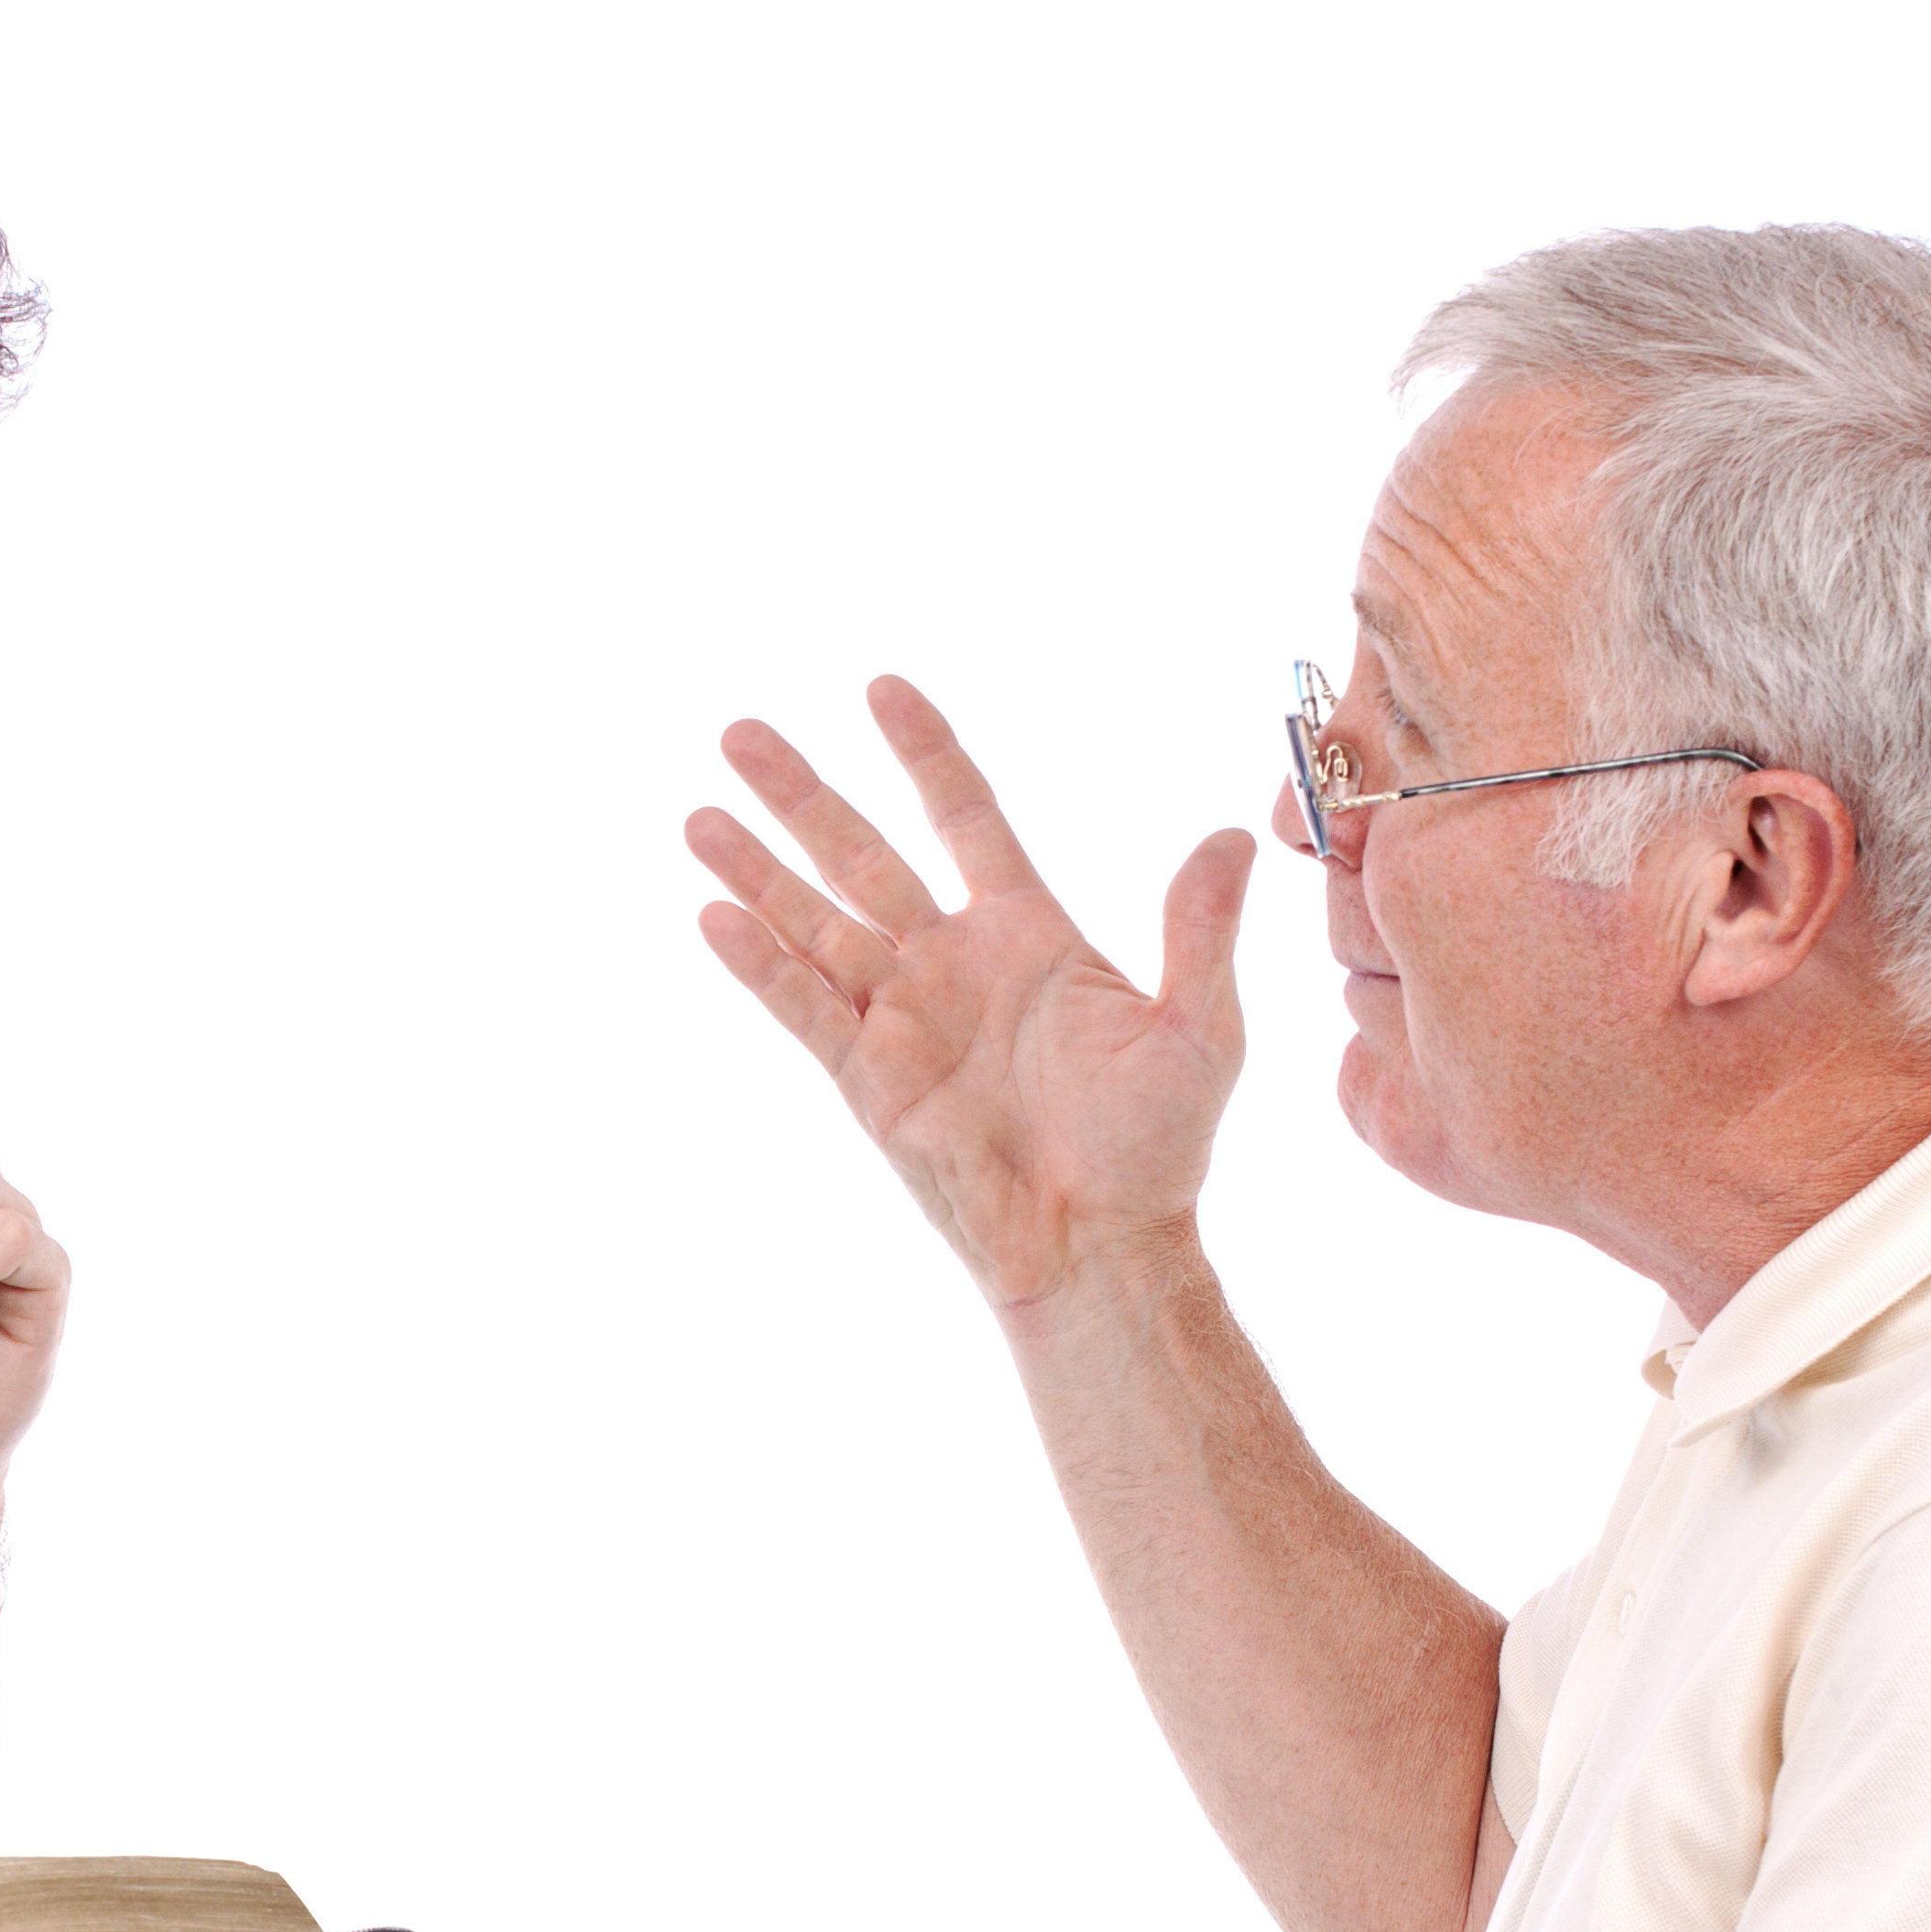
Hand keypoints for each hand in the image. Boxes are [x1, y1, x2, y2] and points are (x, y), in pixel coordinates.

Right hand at [688, 676, 1257, 1318]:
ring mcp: (901, 1018)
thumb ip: (1201, 931)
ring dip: (756, 870)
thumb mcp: (1200, 1029)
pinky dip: (760, 965)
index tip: (881, 688)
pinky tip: (713, 916)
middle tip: (739, 733)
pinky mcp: (869, 1079)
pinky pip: (805, 1008)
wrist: (1100, 1243)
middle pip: (860, 854)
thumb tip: (1232, 835)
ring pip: (814, 923)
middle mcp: (951, 963)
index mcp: (1027, 934)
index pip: (964, 817)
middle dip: (802, 795)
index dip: (924, 753)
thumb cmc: (1156, 1146)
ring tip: (698, 816)